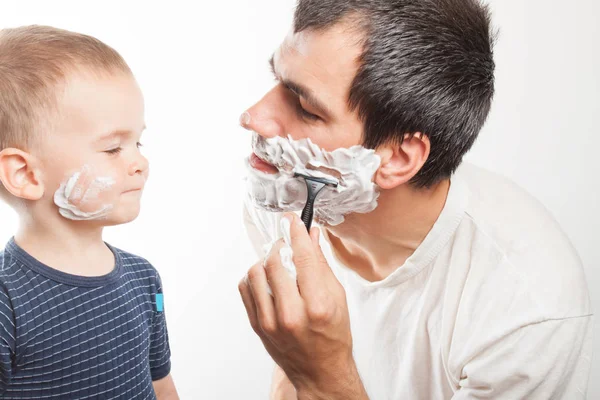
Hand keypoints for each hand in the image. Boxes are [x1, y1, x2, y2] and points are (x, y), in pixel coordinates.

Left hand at [239, 213, 367, 398]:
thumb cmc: (333, 335)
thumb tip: (311, 236)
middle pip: (274, 261)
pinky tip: (269, 281)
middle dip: (281, 247)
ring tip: (279, 266)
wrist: (319, 371)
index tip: (292, 220)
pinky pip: (246, 288)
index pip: (303, 257)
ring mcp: (270, 321)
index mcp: (317, 306)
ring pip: (255, 272)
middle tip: (288, 247)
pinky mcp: (257, 325)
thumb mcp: (337, 298)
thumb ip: (321, 264)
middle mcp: (291, 314)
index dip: (296, 233)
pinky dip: (255, 277)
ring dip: (266, 261)